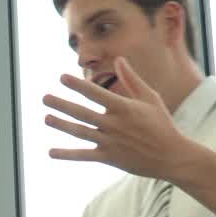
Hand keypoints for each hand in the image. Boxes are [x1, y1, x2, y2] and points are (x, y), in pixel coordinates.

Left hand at [43, 57, 196, 179]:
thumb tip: (119, 59)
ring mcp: (110, 142)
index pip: (96, 94)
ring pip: (80, 132)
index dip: (78, 85)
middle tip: (44, 98)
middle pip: (82, 113)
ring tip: (46, 118)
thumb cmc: (161, 124)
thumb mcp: (150, 98)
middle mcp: (114, 125)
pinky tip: (50, 152)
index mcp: (124, 108)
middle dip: (62, 105)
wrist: (171, 156)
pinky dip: (67, 155)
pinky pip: (84, 155)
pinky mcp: (108, 158)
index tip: (62, 78)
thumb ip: (131, 79)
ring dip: (61, 125)